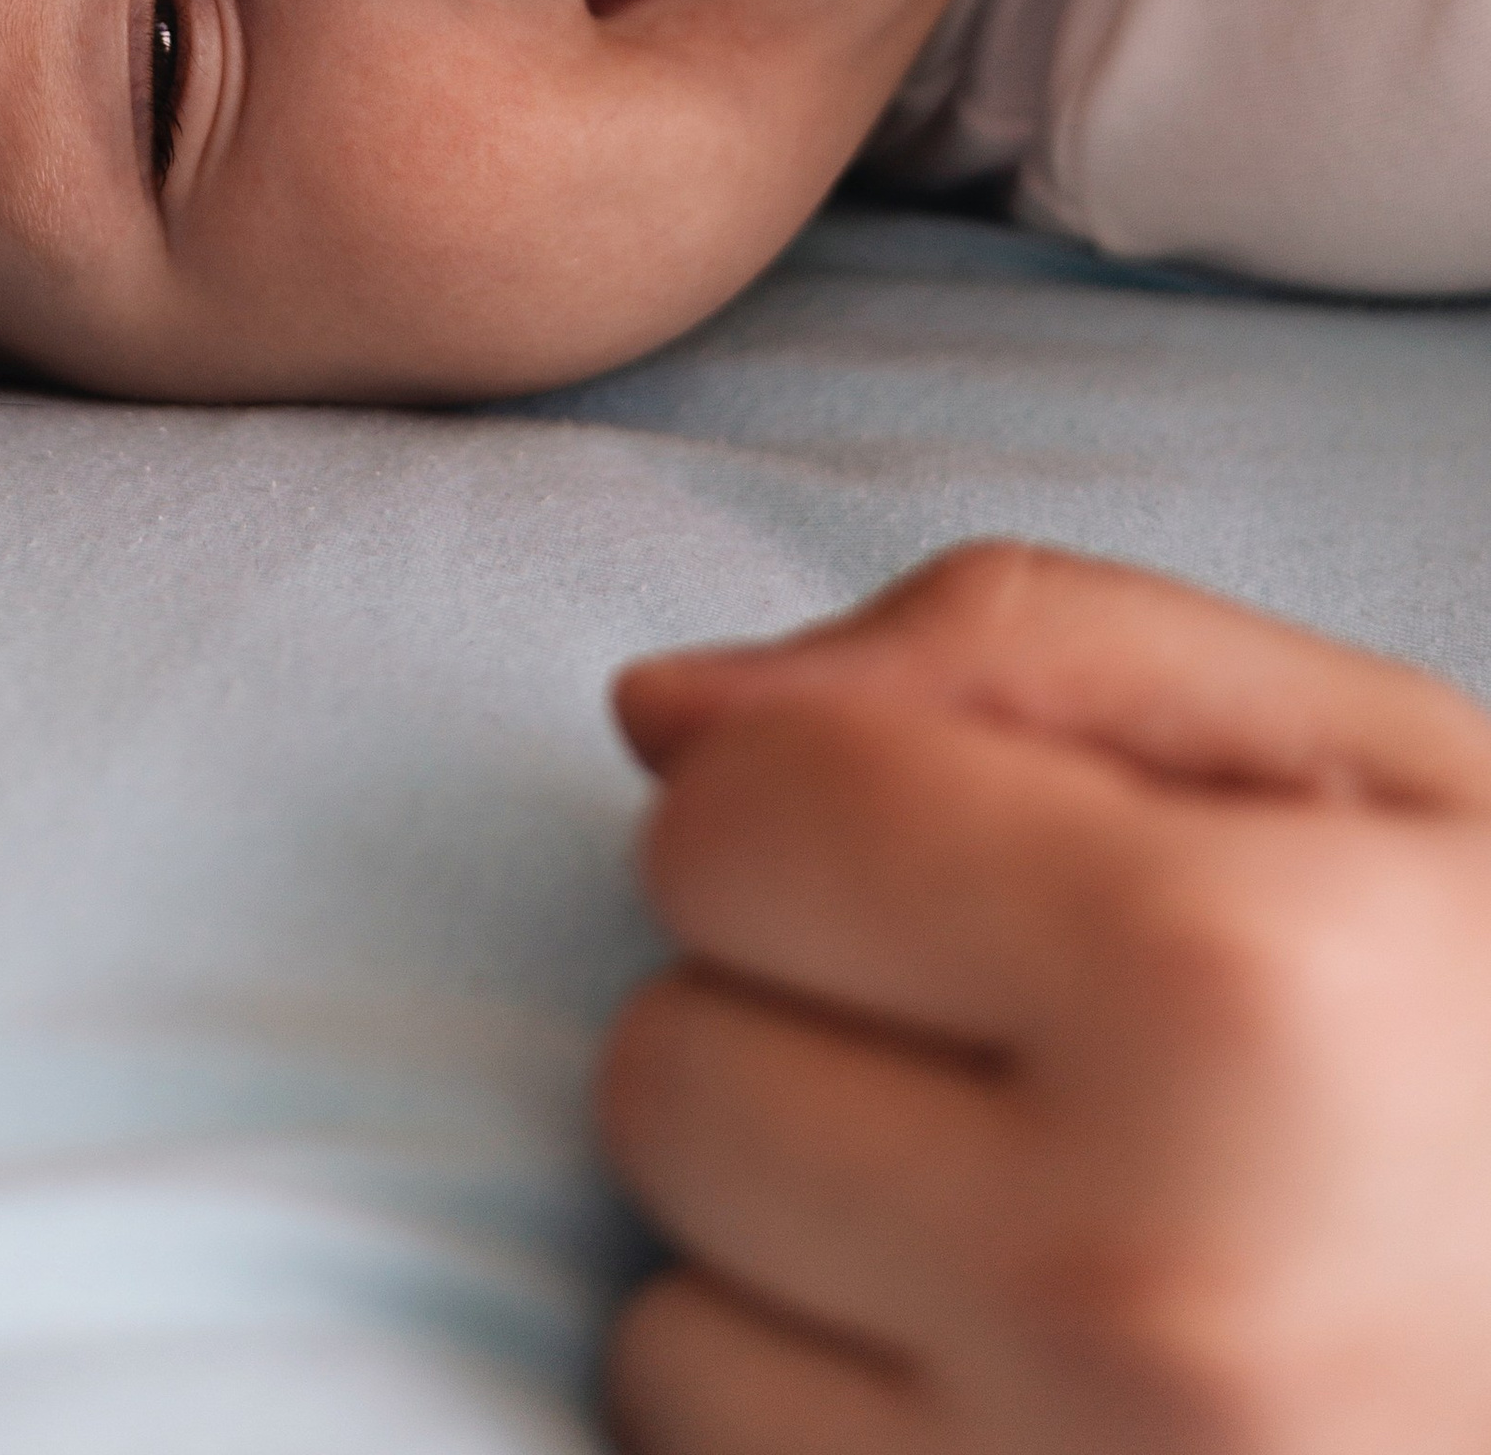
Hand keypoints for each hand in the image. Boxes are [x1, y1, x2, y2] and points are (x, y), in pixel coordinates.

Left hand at [597, 543, 1490, 1452]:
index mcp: (1234, 991)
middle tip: (1020, 1060)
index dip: (829, 801)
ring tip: (1033, 1233)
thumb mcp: (1372, 762)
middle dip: (800, 1022)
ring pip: (666, 1305)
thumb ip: (1011, 656)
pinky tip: (1005, 1385)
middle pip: (671, 1064)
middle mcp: (1138, 1284)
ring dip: (795, 1250)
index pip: (738, 818)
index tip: (972, 857)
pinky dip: (813, 1425)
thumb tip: (662, 714)